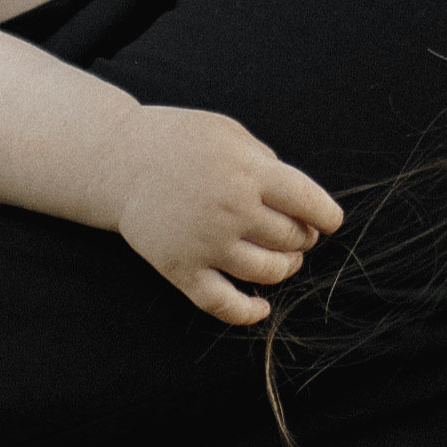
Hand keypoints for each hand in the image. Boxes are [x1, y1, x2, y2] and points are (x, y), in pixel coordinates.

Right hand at [113, 106, 342, 325]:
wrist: (118, 160)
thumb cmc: (179, 141)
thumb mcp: (229, 133)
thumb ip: (267, 161)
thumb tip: (299, 201)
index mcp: (248, 172)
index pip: (310, 203)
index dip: (327, 216)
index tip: (328, 221)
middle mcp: (232, 210)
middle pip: (292, 238)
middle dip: (302, 238)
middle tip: (296, 233)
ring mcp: (206, 243)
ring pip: (268, 272)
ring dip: (285, 268)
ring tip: (284, 260)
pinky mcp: (181, 268)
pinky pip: (223, 304)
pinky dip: (248, 313)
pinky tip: (262, 308)